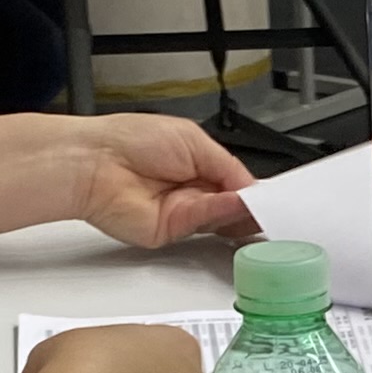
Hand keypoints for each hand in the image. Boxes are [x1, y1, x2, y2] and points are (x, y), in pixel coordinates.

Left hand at [67, 114, 259, 248]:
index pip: (236, 183)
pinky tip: (236, 204)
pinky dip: (222, 214)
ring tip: (260, 204)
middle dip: (254, 205)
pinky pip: (204, 224)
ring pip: (223, 219)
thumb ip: (227, 167)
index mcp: (198, 165)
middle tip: (274, 205)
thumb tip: (252, 189)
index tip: (275, 195)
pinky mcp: (171, 232)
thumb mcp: (193, 140)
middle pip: (234, 206)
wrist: (96, 162)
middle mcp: (191, 191)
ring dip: (242, 211)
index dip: (255, 190)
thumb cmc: (130, 140)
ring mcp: (182, 213)